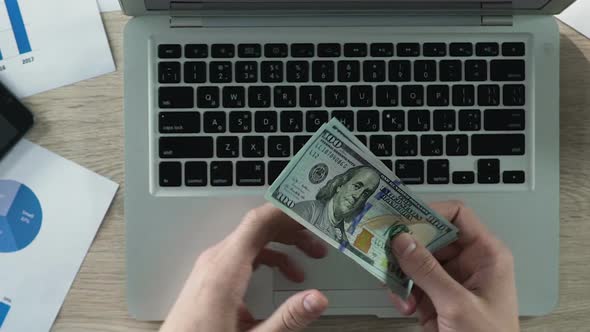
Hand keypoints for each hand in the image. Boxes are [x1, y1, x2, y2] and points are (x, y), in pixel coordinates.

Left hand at [160, 203, 328, 331]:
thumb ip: (287, 318)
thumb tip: (317, 298)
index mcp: (225, 271)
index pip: (258, 222)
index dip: (287, 211)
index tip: (310, 210)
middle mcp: (215, 261)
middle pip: (258, 228)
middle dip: (292, 230)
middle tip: (319, 239)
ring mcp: (210, 267)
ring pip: (251, 241)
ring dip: (282, 246)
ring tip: (307, 262)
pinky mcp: (210, 276)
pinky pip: (241, 255)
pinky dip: (266, 258)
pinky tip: (282, 275)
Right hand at [389, 201, 518, 331]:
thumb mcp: (457, 304)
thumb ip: (428, 271)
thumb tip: (402, 241)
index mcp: (486, 255)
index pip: (457, 215)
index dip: (429, 212)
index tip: (401, 218)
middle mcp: (468, 263)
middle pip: (429, 238)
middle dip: (406, 249)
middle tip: (383, 250)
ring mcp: (451, 281)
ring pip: (415, 260)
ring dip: (401, 275)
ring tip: (398, 290)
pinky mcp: (437, 297)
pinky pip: (412, 282)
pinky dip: (402, 292)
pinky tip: (404, 305)